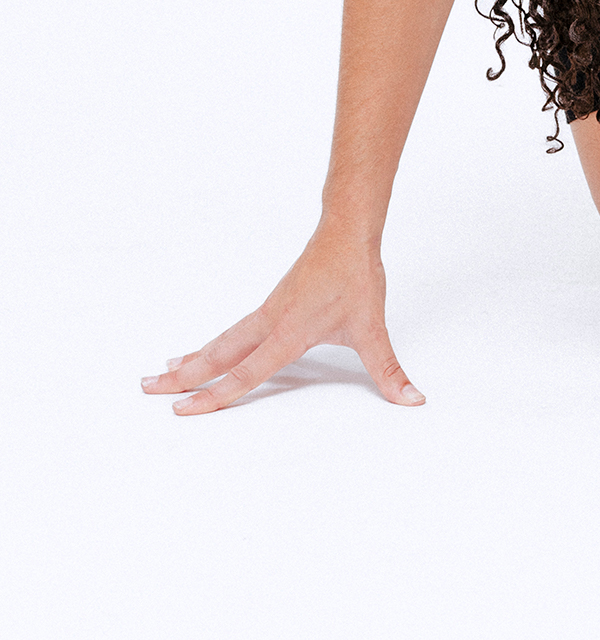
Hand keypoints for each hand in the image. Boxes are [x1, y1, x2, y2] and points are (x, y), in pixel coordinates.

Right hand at [139, 223, 424, 415]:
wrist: (347, 229)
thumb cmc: (355, 274)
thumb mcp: (373, 328)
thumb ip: (390, 370)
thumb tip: (413, 400)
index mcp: (288, 332)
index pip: (246, 373)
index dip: (215, 396)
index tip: (183, 410)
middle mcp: (269, 322)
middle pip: (219, 355)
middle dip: (184, 376)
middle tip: (147, 390)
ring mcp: (267, 311)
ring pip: (222, 341)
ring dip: (192, 359)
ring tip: (161, 374)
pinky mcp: (271, 304)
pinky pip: (234, 331)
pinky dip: (212, 344)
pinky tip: (202, 350)